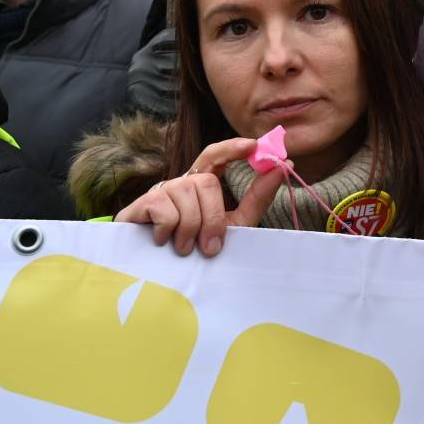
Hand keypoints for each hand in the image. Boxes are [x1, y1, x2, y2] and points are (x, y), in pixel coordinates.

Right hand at [116, 137, 286, 256]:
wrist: (159, 278)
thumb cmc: (199, 250)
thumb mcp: (234, 224)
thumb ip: (257, 197)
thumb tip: (284, 165)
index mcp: (202, 185)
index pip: (215, 155)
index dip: (232, 147)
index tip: (253, 145)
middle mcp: (181, 183)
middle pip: (205, 181)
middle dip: (212, 216)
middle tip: (211, 247)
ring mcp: (159, 192)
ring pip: (185, 192)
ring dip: (190, 228)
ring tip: (185, 249)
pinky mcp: (140, 205)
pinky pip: (164, 208)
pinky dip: (169, 230)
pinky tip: (162, 242)